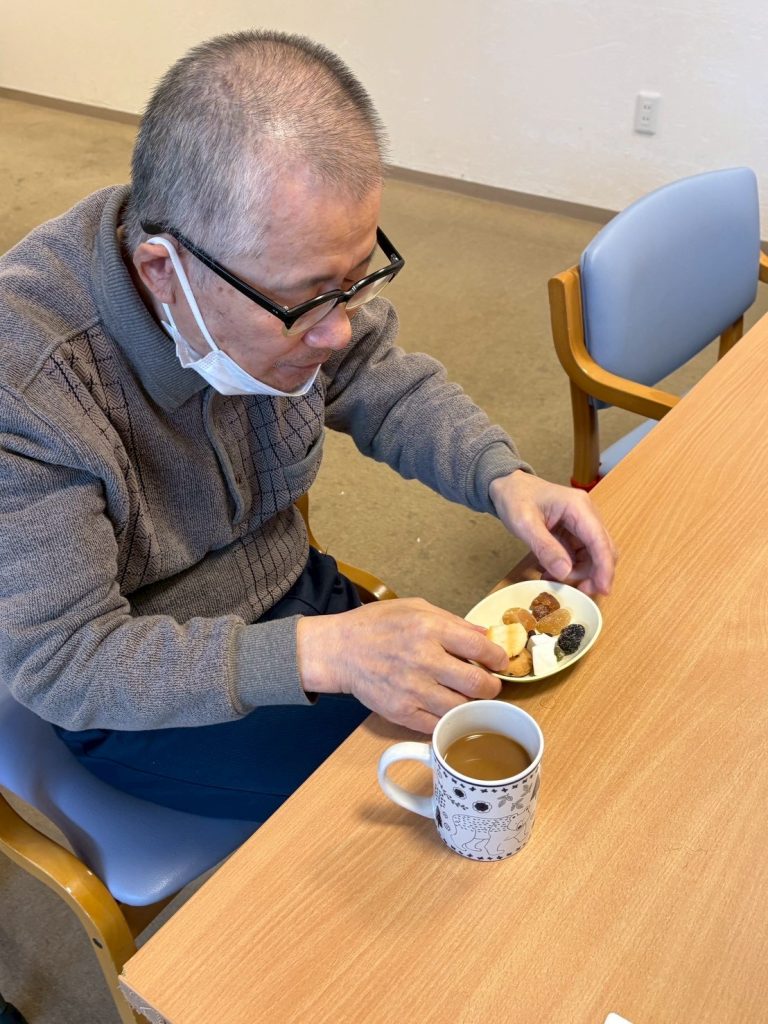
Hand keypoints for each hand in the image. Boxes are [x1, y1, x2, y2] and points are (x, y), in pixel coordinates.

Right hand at [296, 598, 507, 732]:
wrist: (339, 650)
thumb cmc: (377, 625)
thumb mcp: (415, 608)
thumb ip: (453, 622)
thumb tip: (486, 637)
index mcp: (429, 629)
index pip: (480, 648)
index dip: (498, 659)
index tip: (499, 663)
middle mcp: (423, 660)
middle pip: (477, 684)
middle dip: (492, 687)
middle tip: (489, 685)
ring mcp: (412, 689)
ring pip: (461, 708)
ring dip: (472, 705)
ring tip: (468, 697)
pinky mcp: (401, 712)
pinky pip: (438, 725)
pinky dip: (448, 719)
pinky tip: (446, 709)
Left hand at [489, 470, 616, 594]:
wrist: (509, 486)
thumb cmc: (515, 498)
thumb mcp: (524, 524)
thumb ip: (545, 547)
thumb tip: (566, 572)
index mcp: (578, 507)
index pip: (599, 540)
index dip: (604, 567)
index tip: (604, 590)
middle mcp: (586, 514)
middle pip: (602, 549)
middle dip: (594, 573)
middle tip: (578, 592)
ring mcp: (582, 523)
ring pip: (593, 554)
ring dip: (579, 572)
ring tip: (554, 579)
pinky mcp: (574, 531)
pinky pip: (580, 554)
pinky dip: (570, 567)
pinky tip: (552, 573)